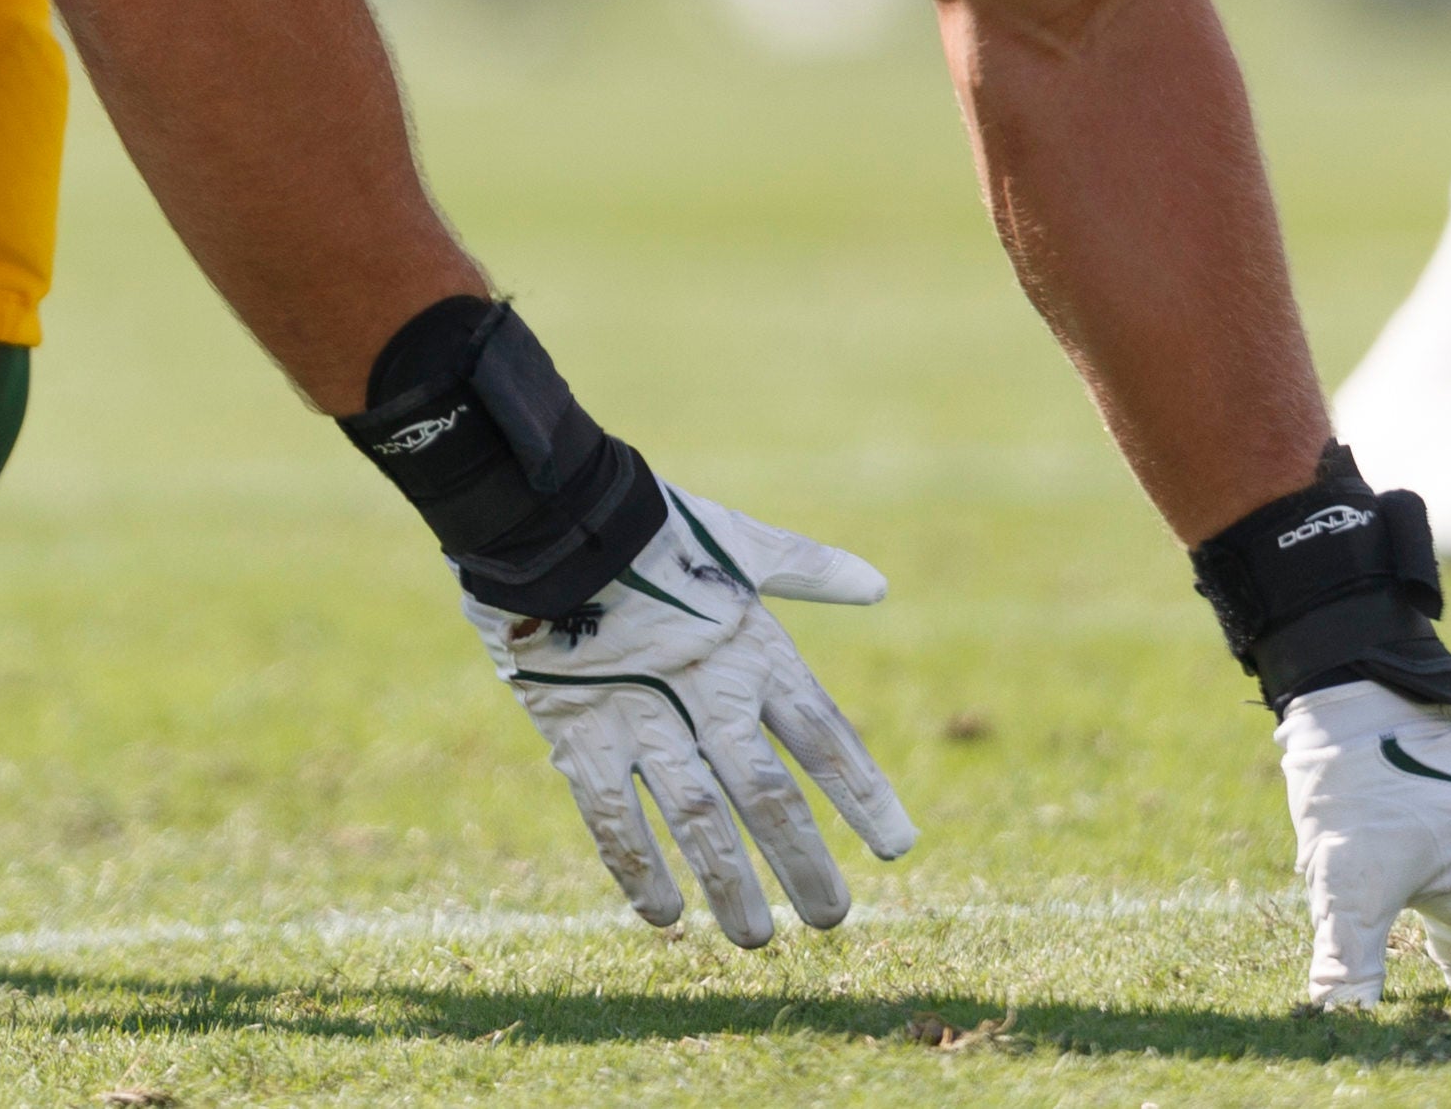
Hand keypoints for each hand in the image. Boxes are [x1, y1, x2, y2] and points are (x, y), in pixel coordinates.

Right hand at [463, 485, 913, 945]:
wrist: (552, 513)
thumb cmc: (654, 528)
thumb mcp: (739, 543)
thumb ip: (808, 570)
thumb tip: (878, 585)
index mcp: (753, 648)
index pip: (823, 734)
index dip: (862, 792)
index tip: (898, 847)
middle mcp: (707, 690)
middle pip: (766, 792)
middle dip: (803, 861)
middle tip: (833, 920)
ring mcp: (642, 715)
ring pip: (696, 817)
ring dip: (728, 884)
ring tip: (755, 939)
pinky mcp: (581, 732)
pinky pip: (612, 816)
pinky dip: (637, 868)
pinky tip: (663, 915)